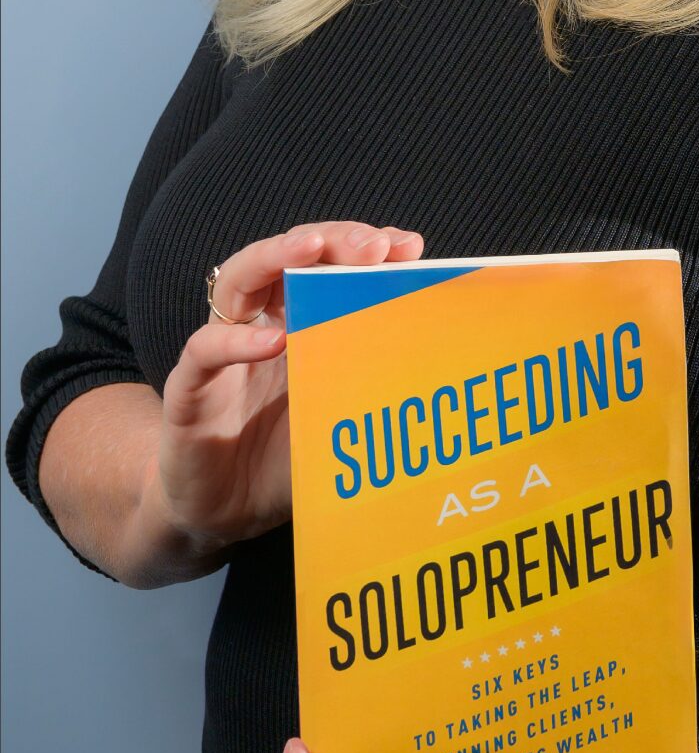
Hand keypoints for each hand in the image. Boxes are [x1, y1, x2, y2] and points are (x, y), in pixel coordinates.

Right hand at [158, 222, 422, 556]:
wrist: (228, 512)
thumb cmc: (295, 457)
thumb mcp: (350, 415)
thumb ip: (383, 382)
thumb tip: (454, 359)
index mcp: (308, 323)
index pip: (335, 266)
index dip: (369, 249)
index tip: (410, 247)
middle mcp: (265, 323)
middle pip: (290, 256)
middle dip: (332, 240)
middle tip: (372, 244)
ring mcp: (225, 351)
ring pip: (239, 280)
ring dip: (275, 257)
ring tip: (311, 249)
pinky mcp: (190, 389)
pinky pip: (205, 352)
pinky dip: (235, 341)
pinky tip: (272, 340)